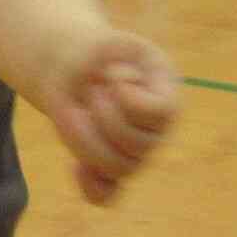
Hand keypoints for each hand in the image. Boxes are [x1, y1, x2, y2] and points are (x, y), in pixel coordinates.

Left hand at [40, 30, 178, 206]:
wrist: (74, 70)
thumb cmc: (92, 56)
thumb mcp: (99, 41)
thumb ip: (107, 51)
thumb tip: (119, 86)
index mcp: (164, 93)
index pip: (162, 112)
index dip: (131, 100)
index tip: (111, 77)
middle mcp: (156, 129)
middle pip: (140, 146)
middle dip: (104, 118)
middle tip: (88, 91)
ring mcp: (135, 153)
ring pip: (121, 169)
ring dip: (87, 142)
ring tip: (72, 112)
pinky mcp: (110, 169)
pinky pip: (107, 195)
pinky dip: (91, 186)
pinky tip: (74, 167)